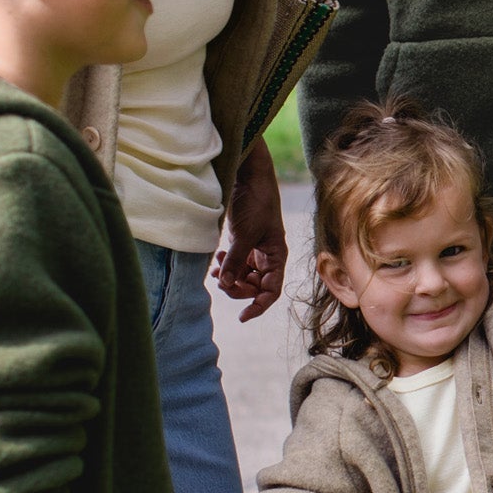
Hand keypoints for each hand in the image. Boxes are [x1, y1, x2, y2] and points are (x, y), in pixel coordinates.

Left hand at [216, 138, 287, 321]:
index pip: (271, 290)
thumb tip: (225, 284)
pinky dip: (225, 265)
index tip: (242, 316)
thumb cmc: (256, 203)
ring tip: (216, 268)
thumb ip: (236, 261)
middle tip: (221, 280)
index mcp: (277, 256)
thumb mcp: (245, 235)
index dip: (259, 305)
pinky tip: (217, 258)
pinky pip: (235, 263)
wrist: (250, 176)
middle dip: (237, 287)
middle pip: (254, 287)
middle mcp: (268, 256)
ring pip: (242, 276)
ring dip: (229, 276)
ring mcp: (254, 250)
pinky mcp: (242, 242)